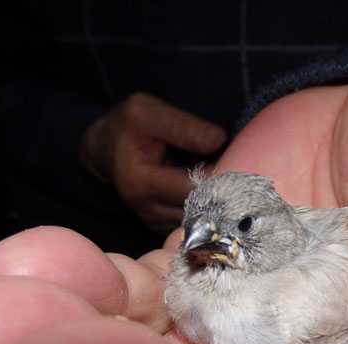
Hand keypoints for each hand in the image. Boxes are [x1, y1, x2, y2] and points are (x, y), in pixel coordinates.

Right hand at [80, 93, 225, 230]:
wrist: (104, 150)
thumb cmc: (128, 127)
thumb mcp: (148, 112)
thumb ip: (184, 126)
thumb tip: (220, 141)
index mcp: (139, 180)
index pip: (191, 188)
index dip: (218, 176)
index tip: (237, 160)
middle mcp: (146, 208)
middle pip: (199, 211)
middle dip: (223, 194)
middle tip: (243, 174)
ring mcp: (154, 222)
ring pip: (200, 222)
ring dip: (220, 205)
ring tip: (234, 184)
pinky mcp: (162, 227)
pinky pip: (195, 225)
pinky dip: (211, 212)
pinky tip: (221, 194)